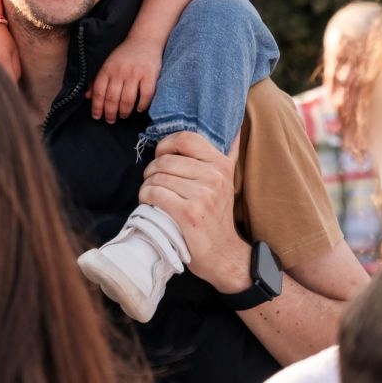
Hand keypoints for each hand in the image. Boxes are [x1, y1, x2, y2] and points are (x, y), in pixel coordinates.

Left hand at [89, 36, 162, 122]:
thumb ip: (97, 80)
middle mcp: (120, 72)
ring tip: (123, 115)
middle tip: (111, 120)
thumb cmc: (124, 55)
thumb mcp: (107, 64)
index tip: (97, 116)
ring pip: (127, 99)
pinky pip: (146, 95)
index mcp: (107, 69)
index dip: (97, 107)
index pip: (99, 92)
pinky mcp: (150, 75)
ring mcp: (135, 73)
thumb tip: (87, 97)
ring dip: (124, 111)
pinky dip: (142, 105)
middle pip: (112, 98)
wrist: (144, 39)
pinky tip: (139, 109)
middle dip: (110, 113)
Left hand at [140, 133, 252, 290]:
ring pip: (157, 177)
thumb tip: (236, 129)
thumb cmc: (217, 215)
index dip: (167, 144)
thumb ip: (229, 155)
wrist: (222, 253)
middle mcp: (214, 176)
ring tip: (152, 194)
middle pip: (166, 160)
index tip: (162, 156)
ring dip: (147, 185)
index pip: (186, 138)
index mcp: (221, 164)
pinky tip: (149, 203)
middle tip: (153, 182)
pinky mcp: (188, 213)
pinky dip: (146, 197)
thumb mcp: (227, 182)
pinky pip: (155, 193)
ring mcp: (202, 195)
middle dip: (152, 170)